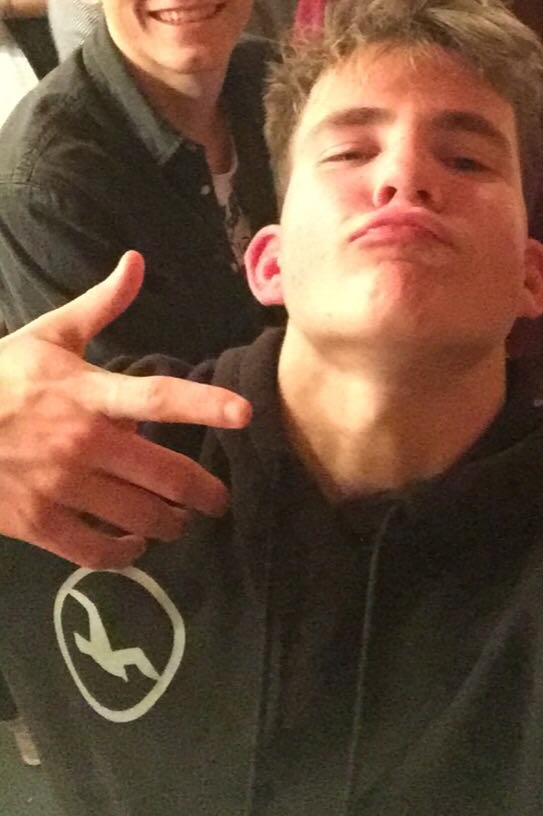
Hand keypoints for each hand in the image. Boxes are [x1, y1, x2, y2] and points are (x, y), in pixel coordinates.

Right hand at [0, 252, 250, 568]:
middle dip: (201, 491)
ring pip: (136, 515)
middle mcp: (82, 442)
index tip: (244, 414)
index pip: (158, 396)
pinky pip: (94, 549)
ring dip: (168, 523)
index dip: (205, 404)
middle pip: (162, 472)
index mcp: (89, 393)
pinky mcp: (38, 522)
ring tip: (180, 522)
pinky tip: (134, 546)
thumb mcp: (49, 336)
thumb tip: (136, 262)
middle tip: (218, 500)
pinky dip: (123, 553)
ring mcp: (60, 486)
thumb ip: (100, 305)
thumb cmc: (0, 376)